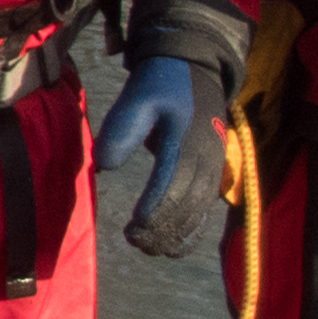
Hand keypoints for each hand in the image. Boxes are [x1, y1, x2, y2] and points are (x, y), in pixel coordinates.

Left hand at [95, 55, 229, 258]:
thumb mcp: (136, 99)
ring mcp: (213, 168)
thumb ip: (121, 130)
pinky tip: (169, 247)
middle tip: (132, 240)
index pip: (173, 184)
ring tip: (146, 247)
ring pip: (197, 213)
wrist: (194, 71)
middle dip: (161, 229)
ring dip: (173, 235)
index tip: (133, 228)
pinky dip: (190, 232)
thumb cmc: (159, 86)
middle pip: (186, 205)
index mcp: (186, 140)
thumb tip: (104, 166)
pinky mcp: (213, 174)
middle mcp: (206, 158)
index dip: (154, 210)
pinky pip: (205, 211)